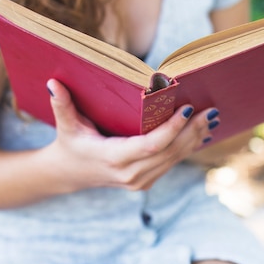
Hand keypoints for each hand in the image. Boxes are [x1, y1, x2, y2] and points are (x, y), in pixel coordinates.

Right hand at [39, 79, 219, 191]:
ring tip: (211, 117)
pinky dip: (187, 147)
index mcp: (112, 159)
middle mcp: (130, 174)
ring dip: (194, 138)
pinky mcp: (146, 181)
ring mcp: (140, 181)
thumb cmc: (69, 144)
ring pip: (174, 159)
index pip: (150, 146)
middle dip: (191, 131)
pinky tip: (202, 132)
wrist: (70, 174)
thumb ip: (62, 106)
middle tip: (209, 109)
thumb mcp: (65, 126)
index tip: (187, 108)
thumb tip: (53, 83)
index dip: (171, 129)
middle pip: (169, 152)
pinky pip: (171, 163)